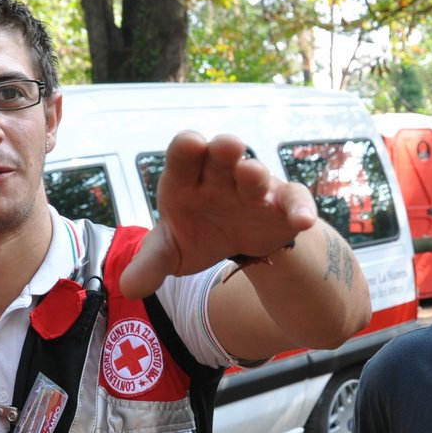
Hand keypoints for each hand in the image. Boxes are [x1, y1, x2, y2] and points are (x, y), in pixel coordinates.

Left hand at [119, 131, 317, 299]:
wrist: (239, 245)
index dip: (187, 148)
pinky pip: (294, 199)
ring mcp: (253, 187)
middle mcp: (220, 176)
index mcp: (187, 180)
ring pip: (256, 173)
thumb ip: (150, 264)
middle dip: (224, 149)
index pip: (184, 154)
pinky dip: (299, 208)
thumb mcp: (171, 252)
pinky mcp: (283, 203)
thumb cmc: (198, 235)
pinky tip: (303, 222)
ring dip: (255, 174)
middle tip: (226, 147)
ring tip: (253, 177)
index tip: (189, 145)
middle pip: (222, 154)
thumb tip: (128, 288)